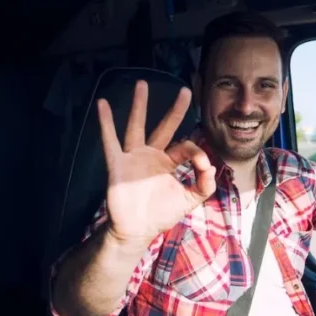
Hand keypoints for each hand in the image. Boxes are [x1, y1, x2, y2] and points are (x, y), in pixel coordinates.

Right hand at [98, 80, 215, 245]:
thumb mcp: (188, 200)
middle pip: (164, 127)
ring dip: (139, 105)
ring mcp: (133, 158)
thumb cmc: (160, 215)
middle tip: (186, 91)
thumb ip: (204, 185)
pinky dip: (106, 123)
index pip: (185, 147)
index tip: (202, 165)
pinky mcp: (117, 164)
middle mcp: (151, 155)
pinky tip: (103, 105)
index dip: (197, 153)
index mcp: (168, 162)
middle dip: (175, 110)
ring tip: (141, 83)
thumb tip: (212, 167)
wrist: (136, 232)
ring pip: (137, 126)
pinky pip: (110, 141)